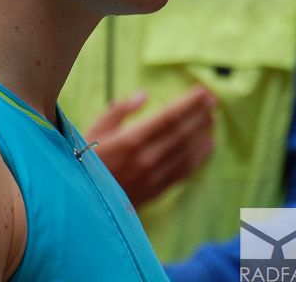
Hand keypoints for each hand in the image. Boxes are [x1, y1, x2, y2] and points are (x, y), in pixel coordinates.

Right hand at [86, 85, 216, 207]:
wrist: (81, 203)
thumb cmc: (83, 161)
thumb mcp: (92, 130)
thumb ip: (118, 110)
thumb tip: (144, 95)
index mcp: (129, 140)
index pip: (168, 117)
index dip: (188, 104)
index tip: (203, 92)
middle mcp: (145, 158)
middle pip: (181, 133)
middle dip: (200, 115)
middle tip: (213, 101)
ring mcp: (153, 177)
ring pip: (186, 152)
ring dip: (202, 133)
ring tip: (212, 119)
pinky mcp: (156, 191)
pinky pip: (184, 172)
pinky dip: (199, 157)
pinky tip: (208, 145)